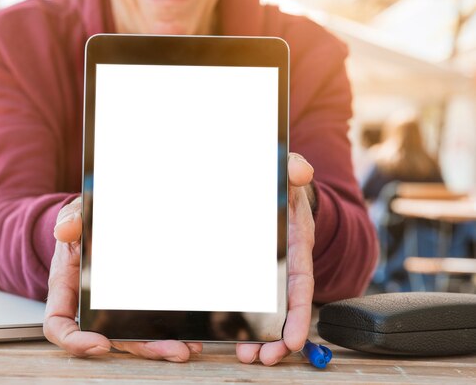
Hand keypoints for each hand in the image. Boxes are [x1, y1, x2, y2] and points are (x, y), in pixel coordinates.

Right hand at [43, 196, 201, 360]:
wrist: (98, 219)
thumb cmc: (83, 224)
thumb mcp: (75, 215)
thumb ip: (71, 220)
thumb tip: (66, 230)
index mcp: (66, 287)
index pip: (59, 323)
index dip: (75, 341)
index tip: (100, 344)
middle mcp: (88, 306)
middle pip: (109, 338)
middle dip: (139, 347)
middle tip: (171, 351)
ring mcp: (111, 308)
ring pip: (131, 336)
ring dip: (159, 346)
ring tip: (185, 347)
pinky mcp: (131, 304)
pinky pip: (145, 322)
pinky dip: (166, 330)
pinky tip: (189, 333)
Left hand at [236, 152, 315, 364]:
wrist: (274, 185)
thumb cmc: (283, 183)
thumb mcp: (288, 173)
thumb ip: (295, 170)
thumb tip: (301, 170)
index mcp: (297, 242)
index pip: (301, 282)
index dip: (299, 313)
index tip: (295, 341)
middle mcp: (284, 261)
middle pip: (285, 306)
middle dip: (278, 337)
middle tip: (265, 359)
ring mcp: (267, 267)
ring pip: (265, 307)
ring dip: (258, 335)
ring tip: (247, 356)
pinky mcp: (248, 268)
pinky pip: (245, 295)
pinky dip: (240, 318)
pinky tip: (228, 336)